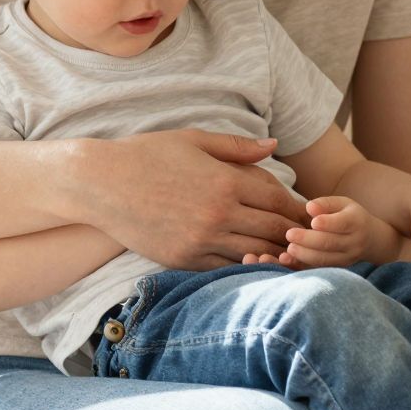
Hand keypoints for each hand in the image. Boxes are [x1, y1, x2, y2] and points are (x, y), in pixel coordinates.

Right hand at [87, 131, 309, 270]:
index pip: (278, 201)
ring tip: (290, 255)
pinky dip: (243, 266)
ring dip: (273, 255)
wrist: (99, 183)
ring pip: (253, 254)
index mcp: (225, 183)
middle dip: (294, 235)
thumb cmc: (147, 154)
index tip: (310, 214)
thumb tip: (274, 145)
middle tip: (310, 239)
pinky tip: (253, 263)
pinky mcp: (183, 259)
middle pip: (272, 231)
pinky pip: (224, 268)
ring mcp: (200, 241)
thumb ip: (237, 147)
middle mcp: (218, 215)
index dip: (298, 210)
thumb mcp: (193, 140)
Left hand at [240, 196, 395, 268]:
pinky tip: (288, 261)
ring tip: (289, 248)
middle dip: (308, 240)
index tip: (312, 222)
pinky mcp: (338, 268)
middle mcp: (354, 242)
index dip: (328, 223)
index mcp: (356, 221)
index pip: (342, 223)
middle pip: (331, 243)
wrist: (371, 239)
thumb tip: (309, 207)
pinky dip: (303, 266)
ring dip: (305, 255)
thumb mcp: (341, 203)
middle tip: (289, 234)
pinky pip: (320, 269)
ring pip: (325, 259)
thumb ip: (325, 204)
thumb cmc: (349, 216)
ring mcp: (348, 258)